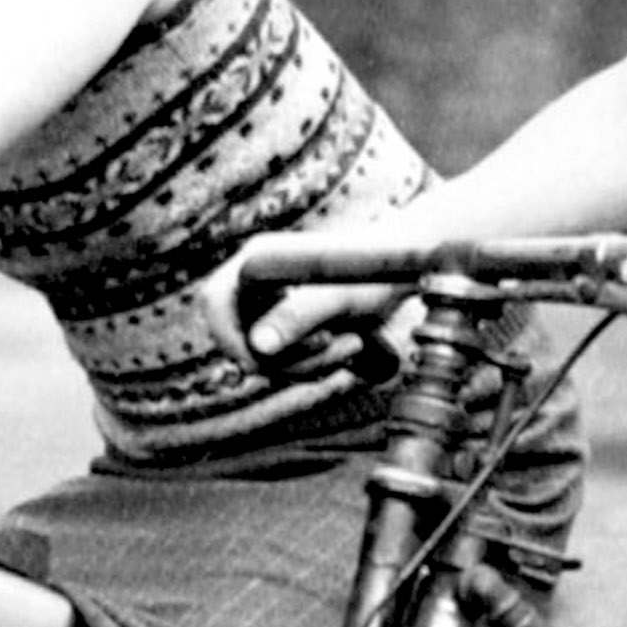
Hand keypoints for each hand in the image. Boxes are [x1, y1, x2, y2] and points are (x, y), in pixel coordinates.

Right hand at [237, 270, 401, 372]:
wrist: (411, 267)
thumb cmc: (379, 269)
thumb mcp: (341, 296)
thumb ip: (298, 317)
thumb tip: (257, 347)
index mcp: (259, 260)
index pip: (215, 302)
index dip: (228, 337)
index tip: (260, 362)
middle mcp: (259, 283)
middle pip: (240, 338)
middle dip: (283, 358)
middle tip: (330, 348)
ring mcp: (273, 306)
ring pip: (267, 357)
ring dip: (309, 364)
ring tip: (353, 343)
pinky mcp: (291, 327)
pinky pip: (287, 362)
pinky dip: (315, 365)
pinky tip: (349, 347)